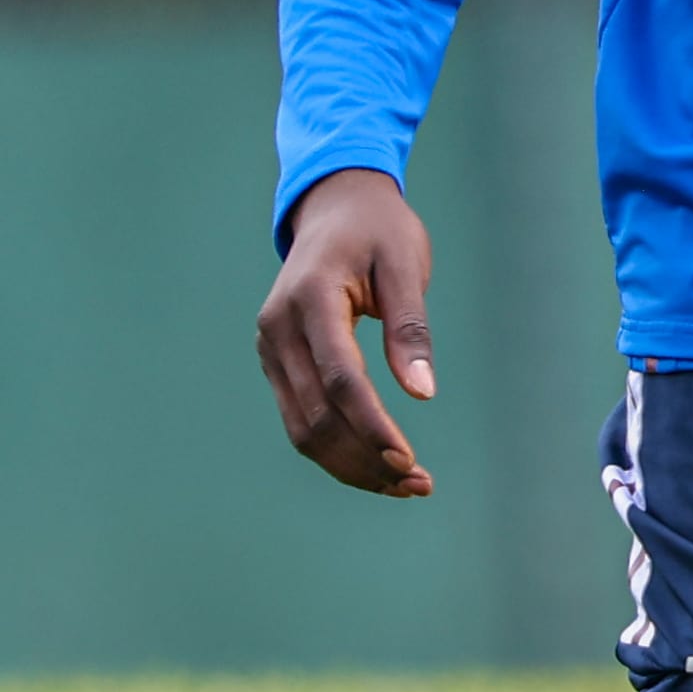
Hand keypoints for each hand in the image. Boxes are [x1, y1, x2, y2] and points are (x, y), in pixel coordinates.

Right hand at [256, 167, 438, 497]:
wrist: (335, 206)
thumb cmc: (378, 230)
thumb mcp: (405, 265)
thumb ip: (410, 328)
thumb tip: (422, 393)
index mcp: (310, 296)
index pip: (340, 378)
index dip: (373, 425)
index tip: (409, 460)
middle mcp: (278, 327)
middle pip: (318, 414)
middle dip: (367, 457)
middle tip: (420, 484)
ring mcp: (270, 348)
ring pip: (303, 429)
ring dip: (351, 465)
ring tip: (405, 485)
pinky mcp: (276, 363)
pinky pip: (301, 419)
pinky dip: (337, 450)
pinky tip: (377, 467)